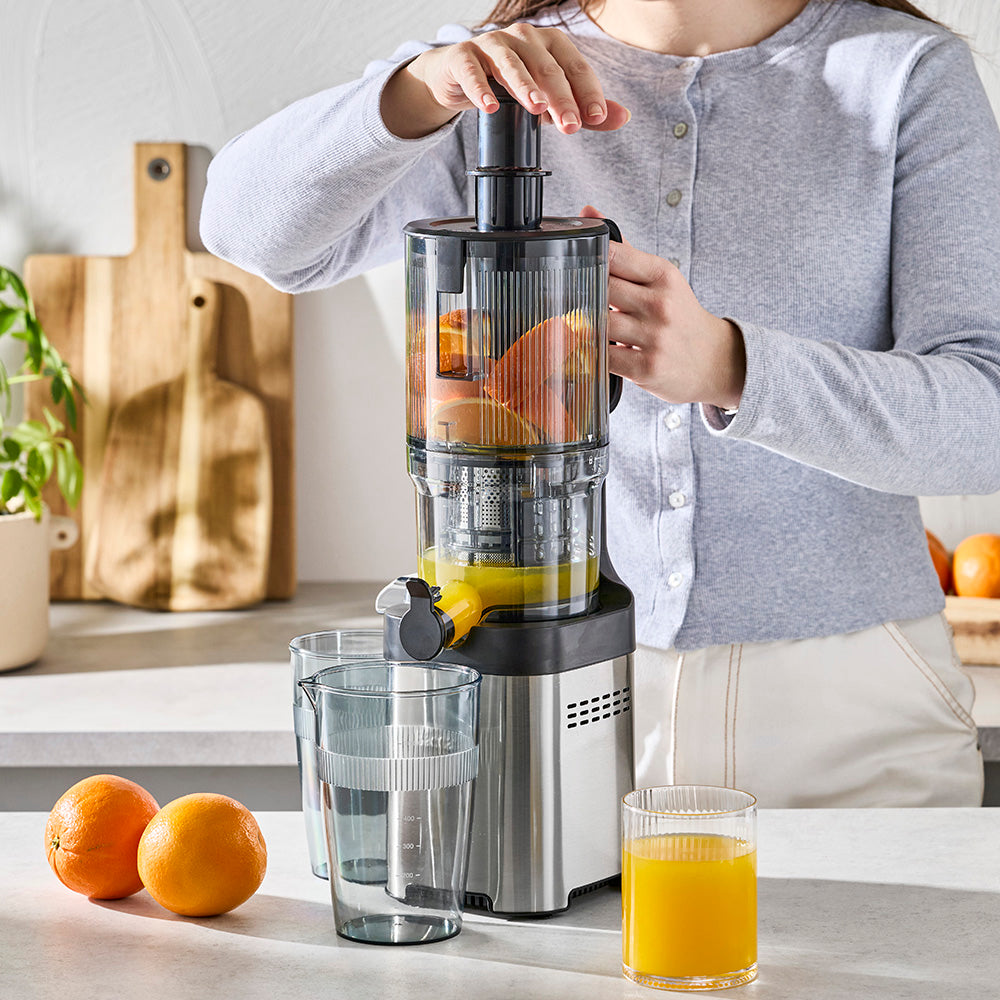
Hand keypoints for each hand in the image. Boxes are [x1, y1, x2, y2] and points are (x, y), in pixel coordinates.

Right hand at [382, 25, 629, 138]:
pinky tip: (490, 108)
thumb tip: (622, 117)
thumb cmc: (508, 86)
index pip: (575, 67)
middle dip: (561, 98)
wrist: (458, 77)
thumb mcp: (549, 99)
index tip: (595, 118)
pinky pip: (473, 71)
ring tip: (537, 109)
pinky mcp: (463, 56)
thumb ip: (582, 108)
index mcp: (550, 44)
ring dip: (525, 87)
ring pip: (512, 64)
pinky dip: (481, 89)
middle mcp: (523, 38)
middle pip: (547, 68)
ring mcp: (492, 44)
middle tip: (571, 126)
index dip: (587, 92)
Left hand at [580, 206, 745, 409]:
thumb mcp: (660, 279)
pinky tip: (590, 347)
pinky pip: (604, 356)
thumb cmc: (679, 316)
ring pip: (599, 323)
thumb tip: (588, 212)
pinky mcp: (646, 367)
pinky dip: (591, 352)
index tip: (575, 264)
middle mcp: (660, 304)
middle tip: (569, 297)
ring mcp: (654, 337)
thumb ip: (623, 250)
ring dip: (583, 324)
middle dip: (583, 292)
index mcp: (663, 276)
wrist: (713, 359)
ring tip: (579, 322)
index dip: (589, 258)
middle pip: (602, 288)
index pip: (615, 255)